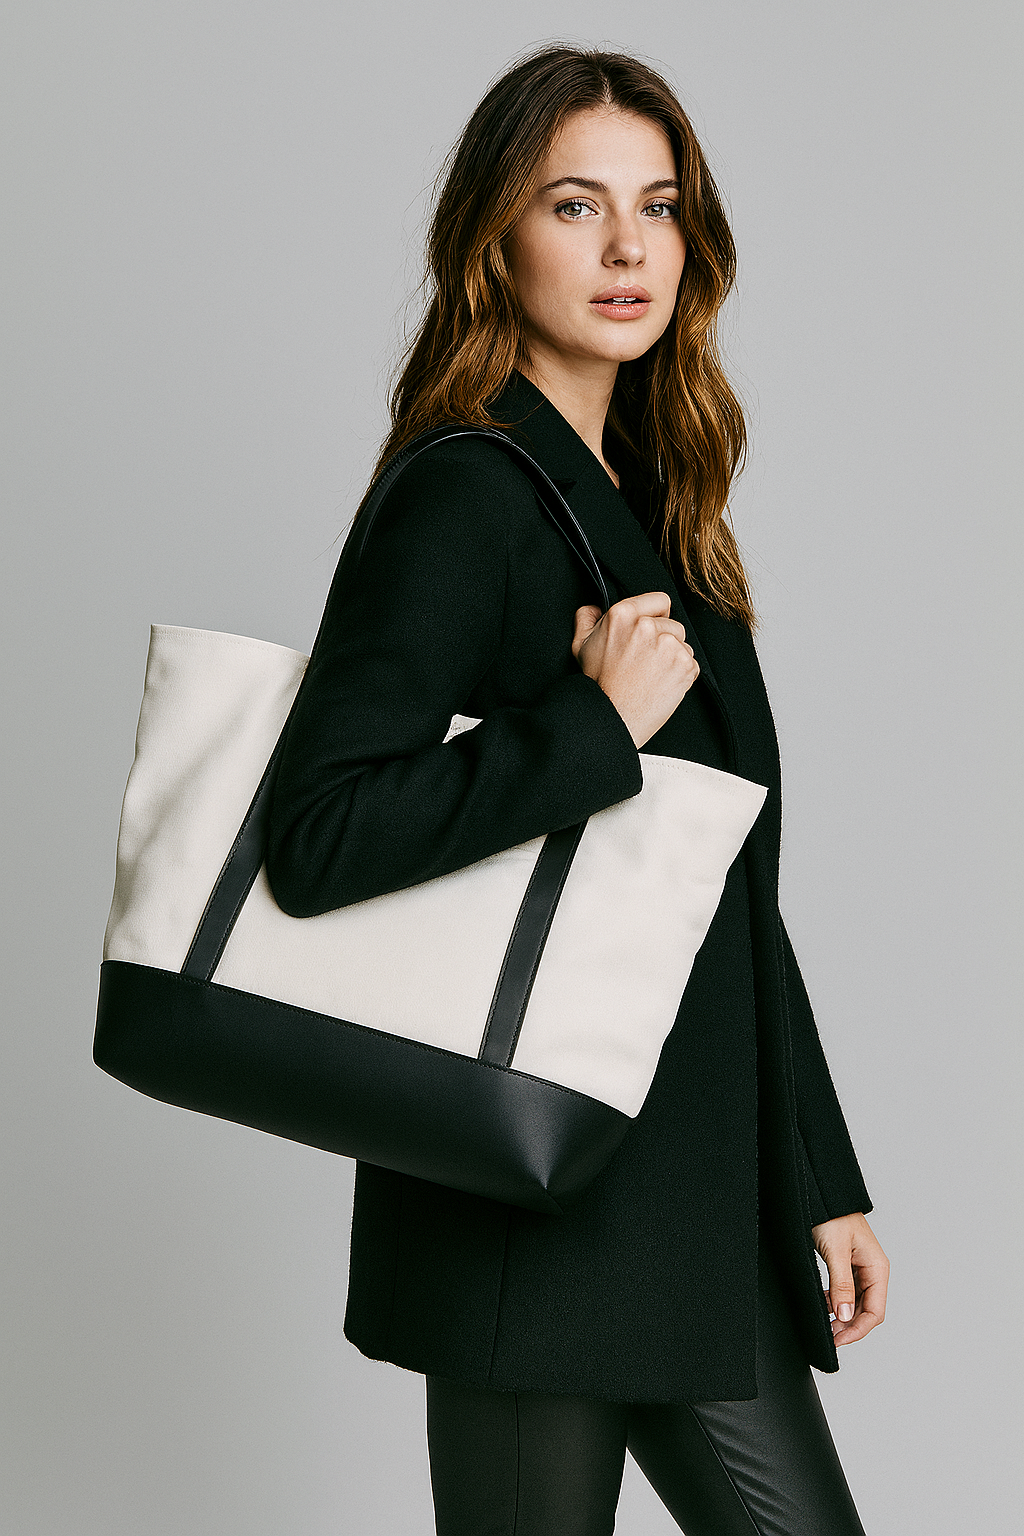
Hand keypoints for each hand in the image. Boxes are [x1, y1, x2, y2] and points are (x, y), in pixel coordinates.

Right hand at [572, 592, 698, 747]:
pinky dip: (681, 675)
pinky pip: (691, 664)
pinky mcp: (685, 665)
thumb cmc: (597, 684)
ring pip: (683, 644)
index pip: (660, 600)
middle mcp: (648, 626)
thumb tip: (595, 607)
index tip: (650, 631)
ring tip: (652, 676)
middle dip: (664, 640)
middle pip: (673, 624)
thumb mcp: (581, 645)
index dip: (656, 616)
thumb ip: (587, 618)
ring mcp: (669, 645)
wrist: (613, 718)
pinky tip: (661, 685)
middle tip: (645, 661)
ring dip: (673, 658)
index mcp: (623, 614)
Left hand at [811, 1211, 888, 1345]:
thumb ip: (841, 1285)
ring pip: (855, 1303)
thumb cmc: (832, 1216)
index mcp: (877, 1268)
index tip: (838, 1340)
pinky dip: (835, 1302)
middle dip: (849, 1326)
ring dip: (842, 1316)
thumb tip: (845, 1316)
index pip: (875, 1312)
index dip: (858, 1330)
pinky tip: (823, 1305)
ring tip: (824, 1324)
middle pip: (866, 1311)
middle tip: (828, 1336)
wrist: (822, 1194)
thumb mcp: (836, 1251)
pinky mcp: (847, 1266)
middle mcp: (872, 1271)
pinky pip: (845, 1292)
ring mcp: (860, 1269)